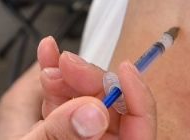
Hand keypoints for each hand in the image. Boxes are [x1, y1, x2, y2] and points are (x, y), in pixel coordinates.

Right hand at [36, 37, 156, 138]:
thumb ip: (65, 132)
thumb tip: (92, 110)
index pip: (141, 124)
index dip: (136, 93)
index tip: (124, 68)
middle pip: (111, 105)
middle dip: (88, 78)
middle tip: (69, 63)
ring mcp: (84, 135)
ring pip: (88, 97)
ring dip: (68, 74)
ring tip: (51, 64)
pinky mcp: (67, 127)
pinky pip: (69, 99)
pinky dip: (58, 78)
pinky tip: (48, 58)